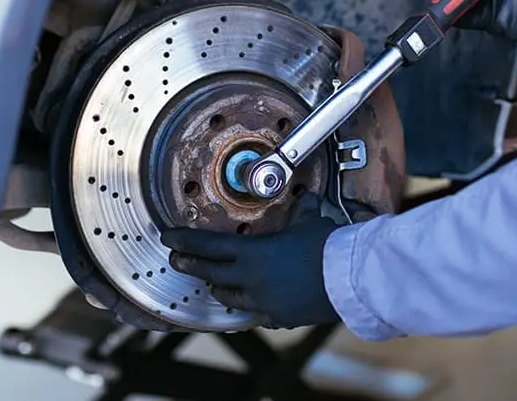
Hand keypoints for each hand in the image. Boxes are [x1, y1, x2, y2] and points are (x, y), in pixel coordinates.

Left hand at [160, 194, 339, 328]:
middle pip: (210, 274)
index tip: (168, 238)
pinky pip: (258, 313)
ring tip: (215, 283)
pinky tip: (255, 303)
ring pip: (230, 298)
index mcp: (252, 254)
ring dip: (220, 288)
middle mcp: (251, 280)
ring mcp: (264, 302)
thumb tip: (307, 199)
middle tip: (176, 261)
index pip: (207, 246)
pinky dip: (253, 306)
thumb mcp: (310, 221)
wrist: (348, 279)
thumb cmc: (328, 248)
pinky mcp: (280, 317)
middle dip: (190, 266)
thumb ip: (301, 211)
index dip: (184, 241)